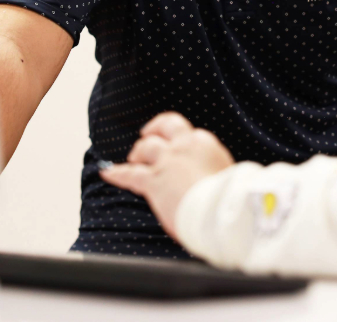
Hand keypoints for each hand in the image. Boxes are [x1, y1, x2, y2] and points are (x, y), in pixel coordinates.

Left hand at [101, 112, 233, 238]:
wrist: (220, 210)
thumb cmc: (228, 199)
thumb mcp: (227, 175)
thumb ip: (215, 170)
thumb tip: (216, 179)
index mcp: (205, 144)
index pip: (188, 134)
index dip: (180, 140)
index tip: (178, 145)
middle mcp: (184, 146)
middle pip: (166, 125)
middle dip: (155, 128)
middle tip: (148, 134)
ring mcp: (167, 161)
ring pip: (146, 146)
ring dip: (138, 151)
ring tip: (134, 158)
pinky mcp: (153, 180)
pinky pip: (130, 174)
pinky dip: (117, 173)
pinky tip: (107, 172)